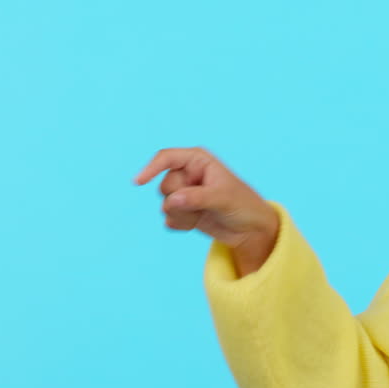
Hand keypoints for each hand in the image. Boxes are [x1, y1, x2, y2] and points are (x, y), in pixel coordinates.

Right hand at [132, 147, 278, 251]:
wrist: (250, 229)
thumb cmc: (243, 205)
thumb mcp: (223, 198)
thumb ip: (196, 198)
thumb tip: (171, 201)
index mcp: (197, 160)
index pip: (167, 158)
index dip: (151, 168)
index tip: (138, 182)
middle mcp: (187, 173)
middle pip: (164, 186)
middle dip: (180, 200)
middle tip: (204, 204)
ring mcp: (184, 193)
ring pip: (165, 205)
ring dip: (183, 214)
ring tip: (204, 214)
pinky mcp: (182, 211)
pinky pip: (169, 219)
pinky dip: (182, 224)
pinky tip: (199, 223)